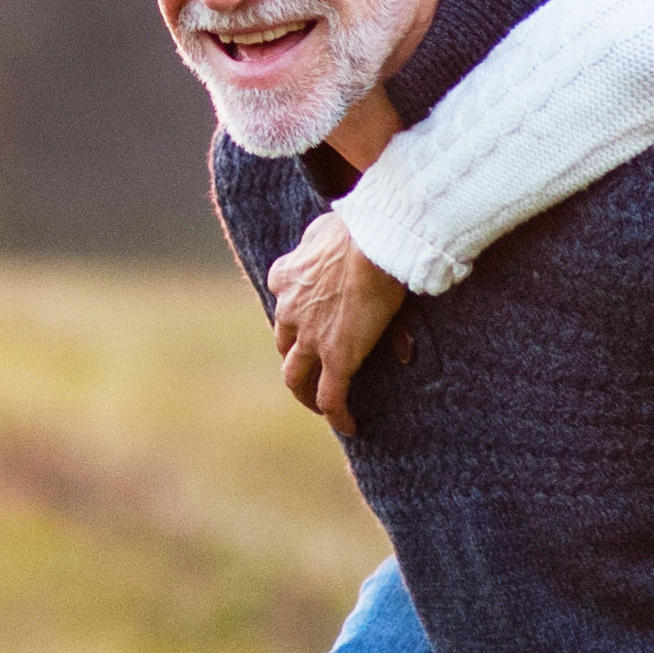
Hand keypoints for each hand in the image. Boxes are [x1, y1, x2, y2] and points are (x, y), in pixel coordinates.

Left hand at [268, 209, 407, 430]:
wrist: (371, 241)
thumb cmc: (357, 226)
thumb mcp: (323, 228)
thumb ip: (318, 242)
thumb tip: (326, 245)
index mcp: (285, 277)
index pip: (282, 301)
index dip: (294, 316)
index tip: (308, 322)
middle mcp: (290, 310)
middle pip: (284, 344)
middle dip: (295, 358)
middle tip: (313, 368)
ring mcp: (311, 338)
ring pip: (296, 377)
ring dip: (306, 394)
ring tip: (319, 404)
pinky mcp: (337, 358)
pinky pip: (332, 397)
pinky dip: (338, 415)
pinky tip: (349, 426)